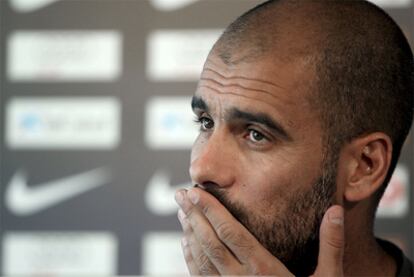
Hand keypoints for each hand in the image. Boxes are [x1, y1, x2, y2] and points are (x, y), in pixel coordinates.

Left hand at [175, 187, 343, 275]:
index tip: (196, 191)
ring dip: (189, 233)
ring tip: (181, 212)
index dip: (211, 210)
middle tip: (179, 193)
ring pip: (202, 259)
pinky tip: (185, 243)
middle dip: (194, 215)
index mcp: (264, 271)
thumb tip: (336, 210)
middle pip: (211, 242)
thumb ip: (331, 245)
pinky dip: (190, 258)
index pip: (231, 233)